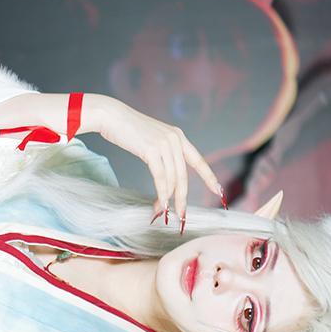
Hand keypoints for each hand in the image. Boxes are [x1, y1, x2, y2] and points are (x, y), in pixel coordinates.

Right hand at [88, 95, 222, 232]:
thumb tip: (165, 173)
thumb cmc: (127, 129)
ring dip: (168, 199)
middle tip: (182, 215)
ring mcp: (164, 144)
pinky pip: (160, 177)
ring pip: (172, 178)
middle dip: (182, 198)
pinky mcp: (152, 150)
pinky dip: (161, 192)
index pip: (198, 160)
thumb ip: (162, 152)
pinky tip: (160, 203)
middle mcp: (175, 140)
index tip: (218, 190)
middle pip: (184, 175)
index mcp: (178, 136)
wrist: (113, 116)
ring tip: (164, 212)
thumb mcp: (152, 139)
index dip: (209, 177)